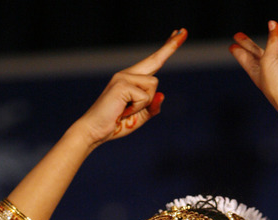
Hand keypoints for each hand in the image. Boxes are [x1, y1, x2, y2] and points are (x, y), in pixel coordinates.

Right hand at [76, 29, 187, 146]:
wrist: (95, 131)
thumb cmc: (116, 124)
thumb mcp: (140, 117)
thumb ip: (152, 107)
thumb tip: (162, 94)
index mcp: (132, 79)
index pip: (153, 61)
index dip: (167, 48)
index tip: (179, 32)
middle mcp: (127, 74)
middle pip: (155, 59)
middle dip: (171, 45)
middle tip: (183, 30)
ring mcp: (123, 77)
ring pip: (153, 85)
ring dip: (146, 103)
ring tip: (128, 111)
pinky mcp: (122, 84)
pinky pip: (145, 96)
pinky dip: (138, 108)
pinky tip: (124, 112)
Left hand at [229, 21, 277, 112]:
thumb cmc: (277, 84)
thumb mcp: (268, 59)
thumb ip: (271, 40)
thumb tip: (273, 23)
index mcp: (257, 72)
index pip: (246, 58)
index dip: (239, 51)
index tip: (231, 46)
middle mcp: (270, 69)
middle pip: (257, 52)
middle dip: (249, 44)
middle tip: (239, 35)